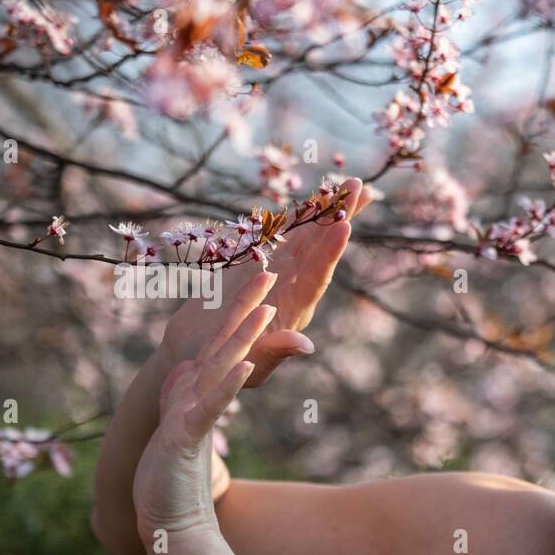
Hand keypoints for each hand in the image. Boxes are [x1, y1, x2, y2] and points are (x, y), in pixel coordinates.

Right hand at [134, 300, 276, 546]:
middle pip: (221, 343)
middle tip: (268, 267)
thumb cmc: (178, 483)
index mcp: (197, 393)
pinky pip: (209, 408)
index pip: (226, 344)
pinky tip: (245, 365)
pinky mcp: (183, 438)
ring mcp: (185, 414)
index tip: (264, 277)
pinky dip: (226, 386)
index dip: (242, 311)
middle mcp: (189, 396)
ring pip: (216, 366)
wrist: (164, 525)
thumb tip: (195, 373)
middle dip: (243, 306)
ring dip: (240, 336)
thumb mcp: (191, 435)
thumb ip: (198, 404)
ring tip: (265, 306)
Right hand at [157, 176, 375, 385]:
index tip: (345, 226)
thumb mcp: (250, 366)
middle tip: (360, 187)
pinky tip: (311, 200)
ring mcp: (276, 273)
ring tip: (348, 185)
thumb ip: (276, 353)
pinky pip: (278, 236)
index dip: (329, 252)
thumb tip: (306, 345)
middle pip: (318, 248)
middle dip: (339, 217)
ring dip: (324, 210)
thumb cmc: (223, 369)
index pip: (316, 277)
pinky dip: (293, 218)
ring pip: (303, 236)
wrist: (195, 356)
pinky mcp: (255, 264)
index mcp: (295, 311)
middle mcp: (291, 287)